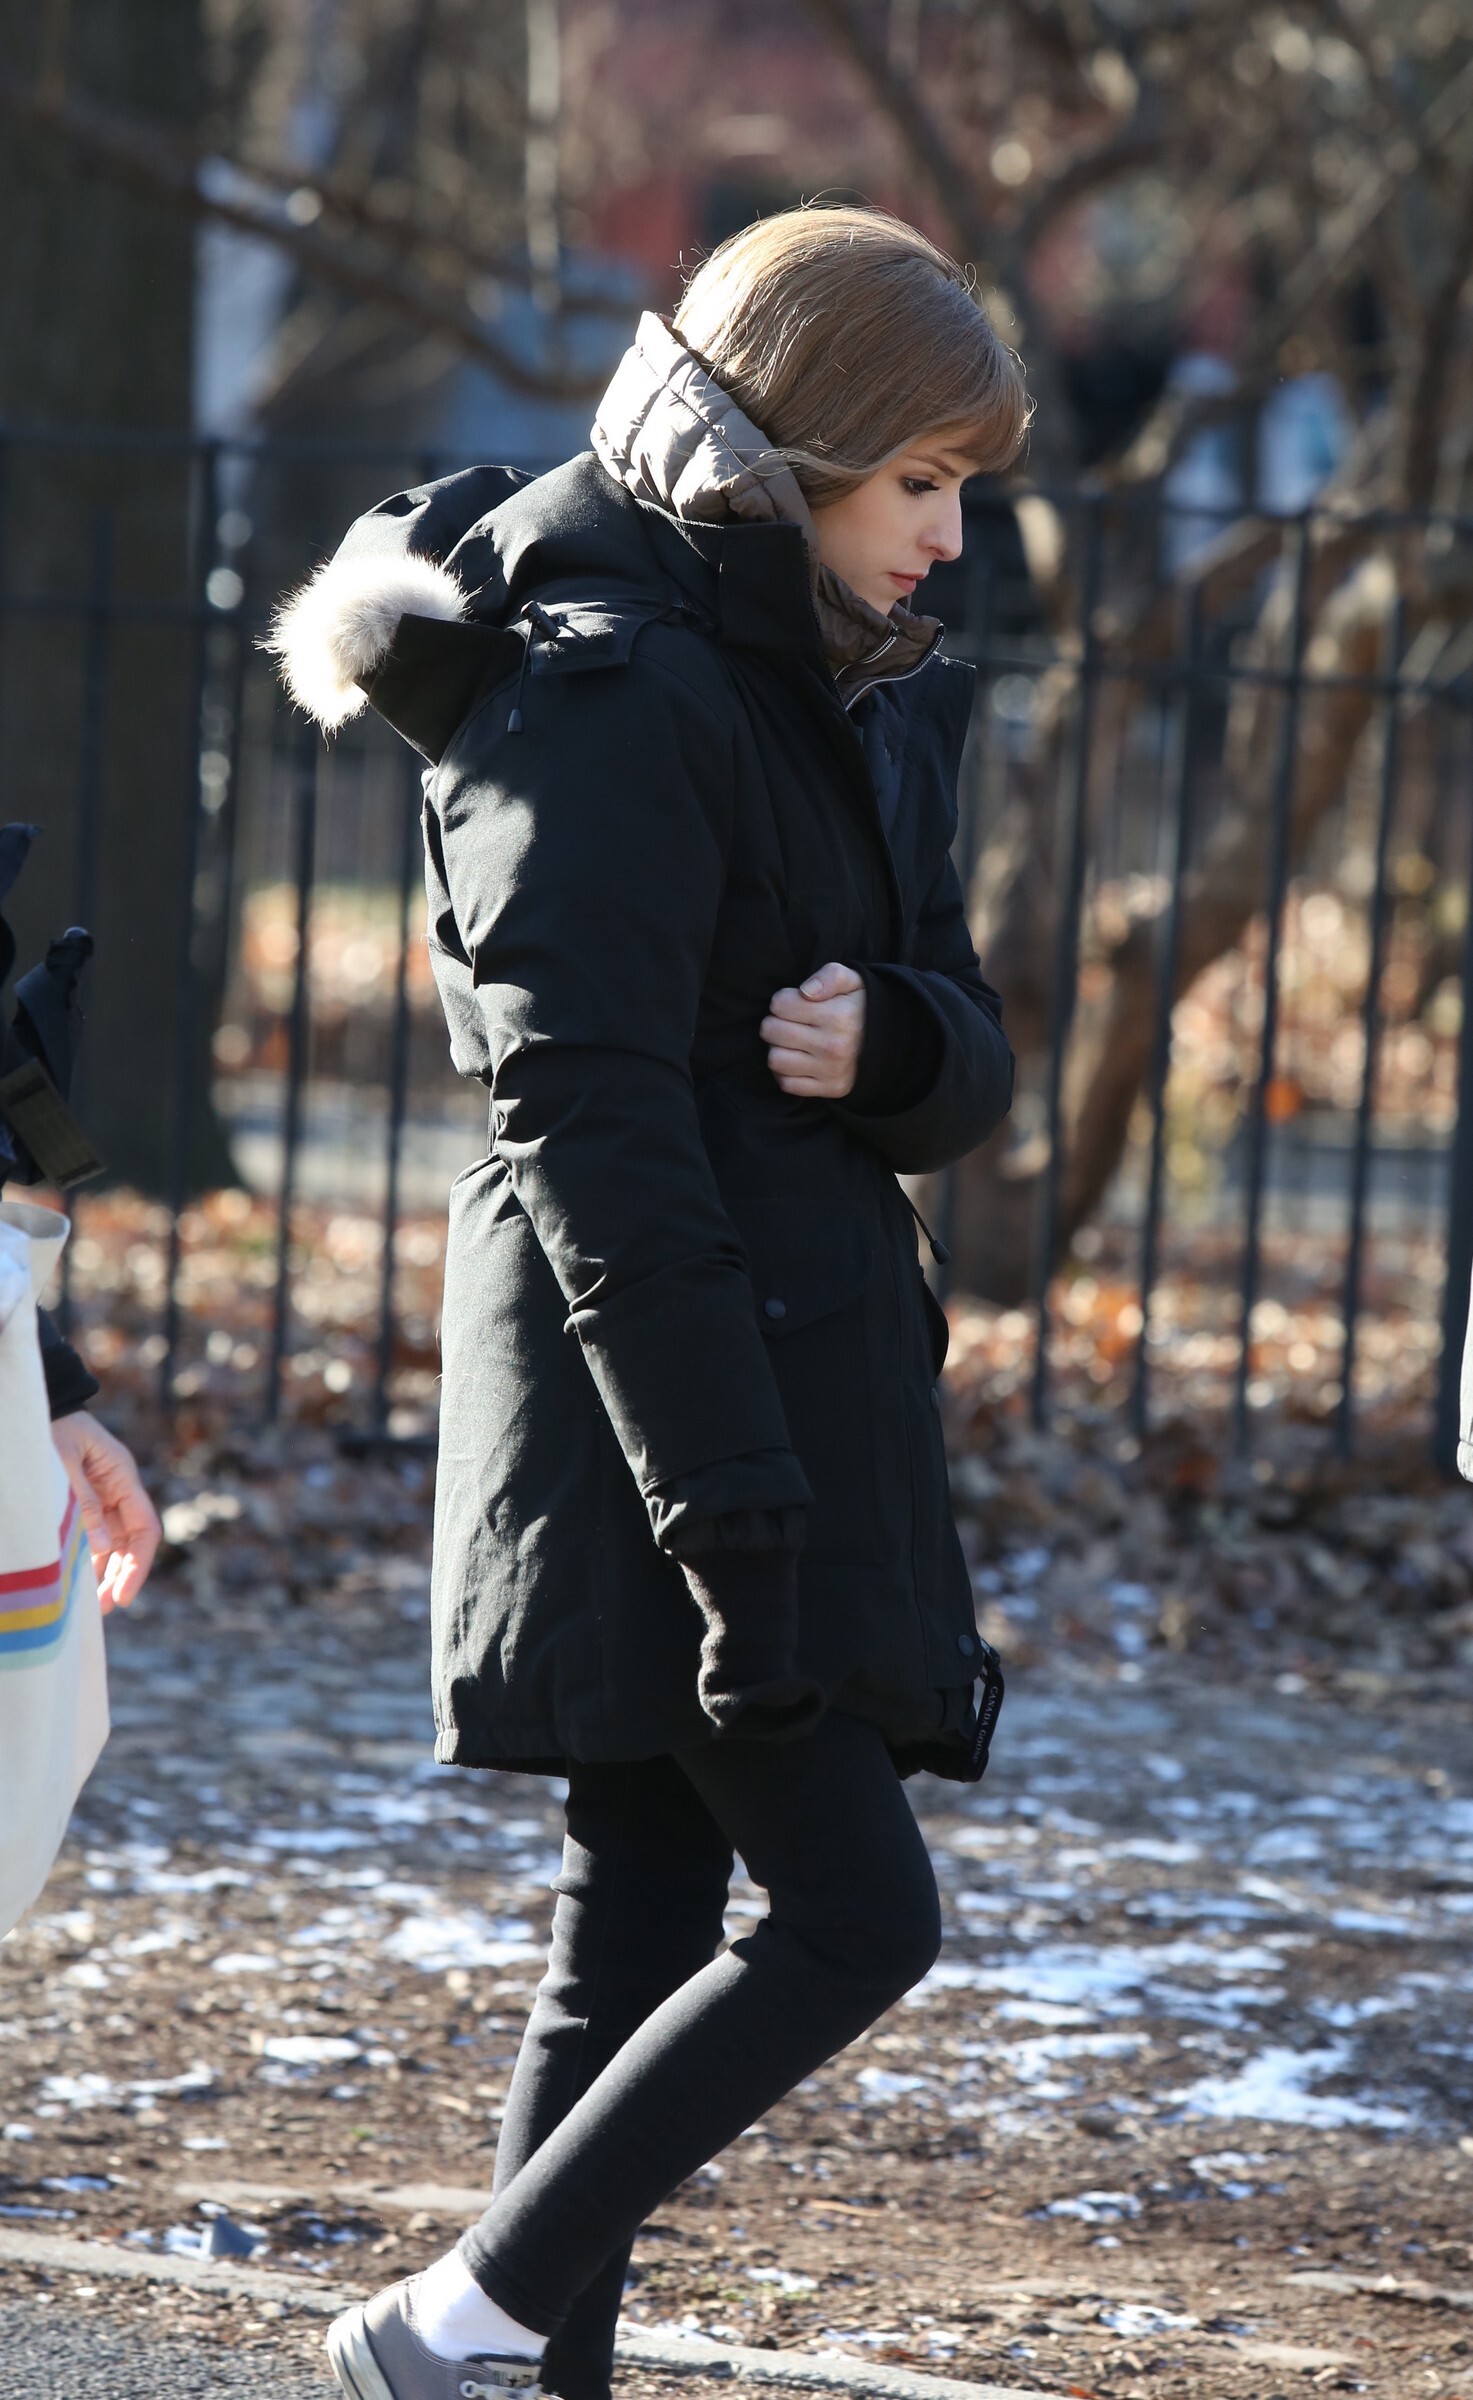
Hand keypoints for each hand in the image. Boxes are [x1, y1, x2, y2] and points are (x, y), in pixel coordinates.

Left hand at [51, 1412, 160, 1614]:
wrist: (38, 1406)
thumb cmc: (50, 1427)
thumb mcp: (63, 1463)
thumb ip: (83, 1503)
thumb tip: (102, 1547)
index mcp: (122, 1477)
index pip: (144, 1529)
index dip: (138, 1565)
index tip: (122, 1596)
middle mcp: (118, 1490)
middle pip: (131, 1542)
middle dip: (122, 1576)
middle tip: (104, 1609)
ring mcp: (103, 1496)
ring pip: (113, 1543)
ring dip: (105, 1573)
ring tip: (91, 1606)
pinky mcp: (84, 1502)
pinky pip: (94, 1536)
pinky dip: (89, 1559)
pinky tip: (79, 1581)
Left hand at [761, 962, 866, 1099]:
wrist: (890, 1040)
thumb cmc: (861, 1007)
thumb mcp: (852, 981)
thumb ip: (829, 976)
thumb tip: (805, 992)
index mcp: (838, 1015)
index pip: (780, 1004)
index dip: (783, 1000)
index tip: (794, 1003)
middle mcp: (834, 1045)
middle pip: (772, 1031)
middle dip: (775, 1023)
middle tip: (788, 1023)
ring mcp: (832, 1070)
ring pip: (775, 1059)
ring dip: (778, 1049)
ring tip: (791, 1042)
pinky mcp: (830, 1088)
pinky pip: (787, 1084)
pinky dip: (786, 1073)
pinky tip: (797, 1061)